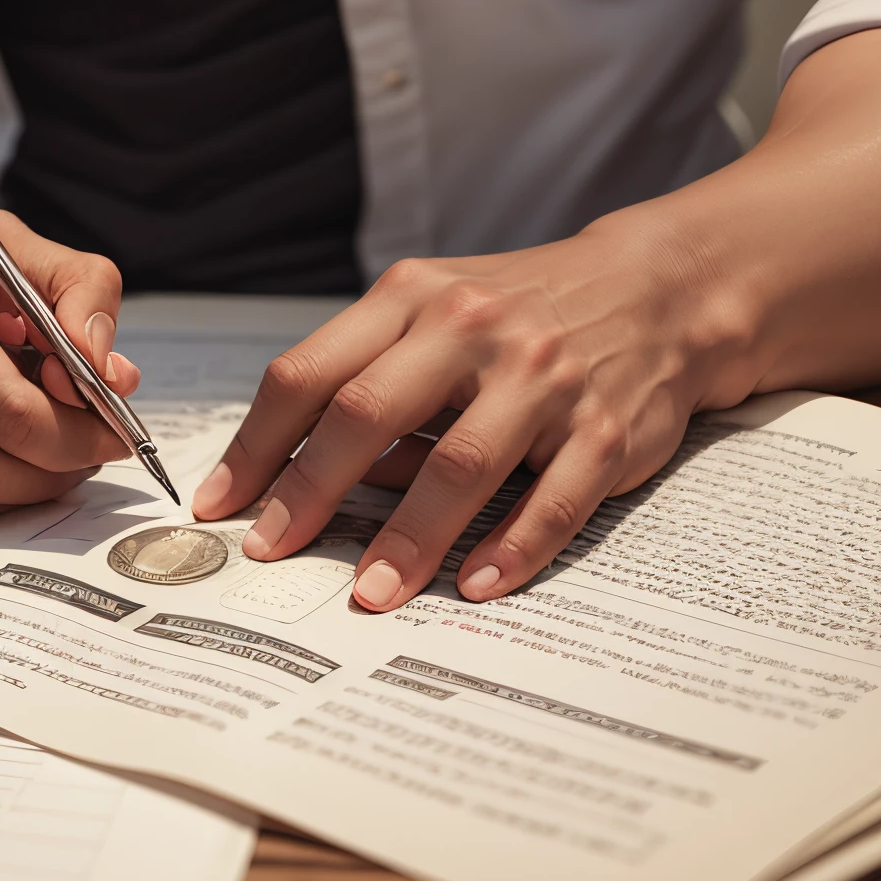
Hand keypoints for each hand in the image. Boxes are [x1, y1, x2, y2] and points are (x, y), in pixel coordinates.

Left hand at [190, 208, 719, 610]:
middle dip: (311, 491)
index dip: (258, 444)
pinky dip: (512, 548)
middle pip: (369, 413)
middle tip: (271, 550)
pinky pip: (552, 499)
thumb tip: (302, 478)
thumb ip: (372, 382)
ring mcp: (544, 377)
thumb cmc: (521, 312)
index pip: (311, 372)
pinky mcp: (606, 428)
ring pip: (461, 464)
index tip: (222, 503)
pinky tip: (476, 584)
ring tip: (369, 592)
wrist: (657, 288)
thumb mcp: (437, 315)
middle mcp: (473, 328)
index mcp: (414, 297)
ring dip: (408, 537)